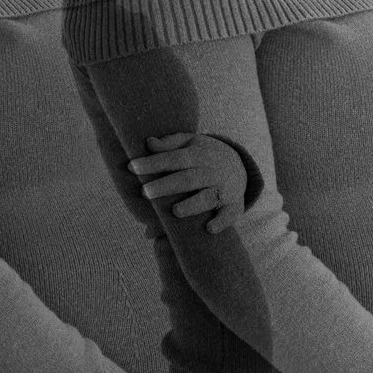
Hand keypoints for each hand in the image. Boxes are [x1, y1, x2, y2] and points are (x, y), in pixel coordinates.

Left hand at [128, 133, 250, 233]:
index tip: (131, 167)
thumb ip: (169, 144)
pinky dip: (222, 222)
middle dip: (167, 186)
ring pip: (208, 197)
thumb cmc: (204, 155)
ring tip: (175, 212)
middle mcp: (212, 172)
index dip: (153, 163)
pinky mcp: (234, 206)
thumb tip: (148, 143)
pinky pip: (230, 215)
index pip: (173, 159)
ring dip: (192, 205)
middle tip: (144, 193)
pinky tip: (209, 229)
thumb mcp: (190, 143)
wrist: (240, 166)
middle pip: (188, 179)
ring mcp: (224, 190)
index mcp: (198, 155)